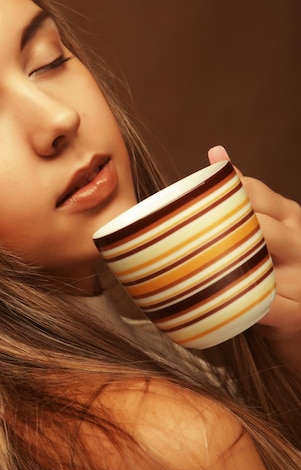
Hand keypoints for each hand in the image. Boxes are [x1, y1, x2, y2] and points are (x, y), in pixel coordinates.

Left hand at [208, 146, 300, 348]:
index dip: (220, 198)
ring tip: (192, 266)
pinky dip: (236, 301)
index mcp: (291, 215)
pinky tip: (214, 298)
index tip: (188, 208)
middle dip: (219, 232)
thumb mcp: (263, 226)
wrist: (296, 318)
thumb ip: (242, 195)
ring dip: (223, 266)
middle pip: (258, 224)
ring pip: (259, 263)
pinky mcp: (296, 312)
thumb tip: (215, 152)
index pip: (255, 192)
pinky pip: (262, 303)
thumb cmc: (270, 267)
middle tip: (181, 240)